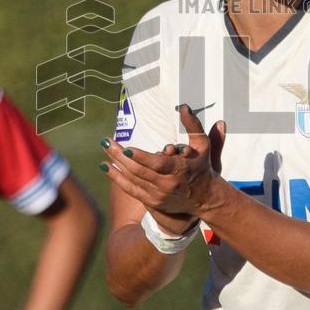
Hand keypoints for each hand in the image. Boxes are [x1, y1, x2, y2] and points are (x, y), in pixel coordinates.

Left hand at [102, 105, 226, 219]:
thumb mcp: (203, 145)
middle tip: (107, 141)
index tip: (127, 149)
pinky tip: (106, 166)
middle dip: (121, 156)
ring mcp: (159, 195)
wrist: (205, 198)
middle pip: (139, 170)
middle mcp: (168, 185)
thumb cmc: (202, 166)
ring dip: (116, 163)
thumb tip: (184, 107)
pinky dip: (117, 178)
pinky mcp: (152, 202)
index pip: (158, 164)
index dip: (141, 158)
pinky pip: (130, 189)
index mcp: (180, 170)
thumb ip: (193, 125)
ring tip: (105, 148)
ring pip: (132, 179)